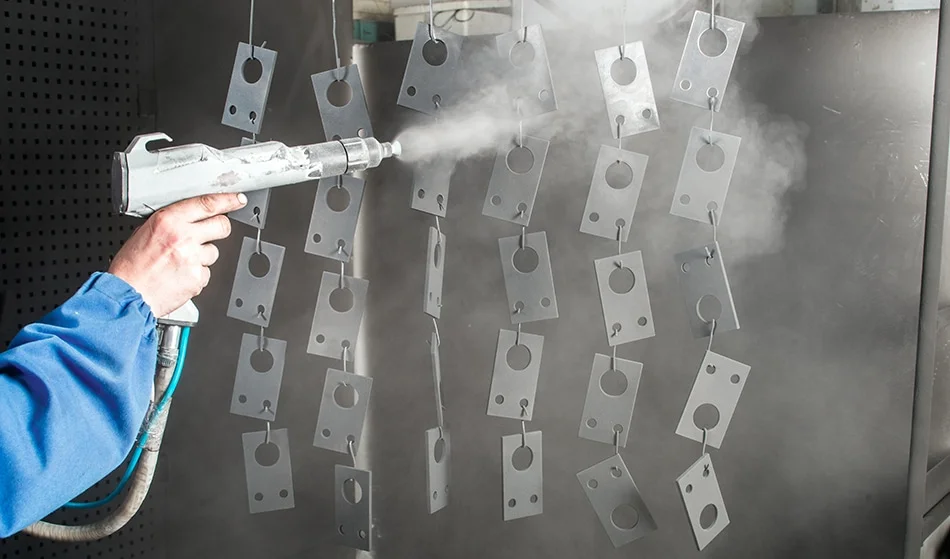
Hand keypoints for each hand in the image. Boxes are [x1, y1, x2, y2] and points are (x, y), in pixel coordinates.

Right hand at [109, 193, 246, 316]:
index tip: (237, 200)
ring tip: (181, 263)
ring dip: (202, 256)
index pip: (207, 204)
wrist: (127, 295)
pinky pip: (206, 272)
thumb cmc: (130, 267)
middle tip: (210, 234)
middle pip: (222, 226)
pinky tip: (180, 276)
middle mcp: (183, 237)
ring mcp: (193, 259)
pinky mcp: (198, 278)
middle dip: (219, 228)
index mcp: (168, 221)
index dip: (227, 200)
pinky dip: (196, 274)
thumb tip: (186, 219)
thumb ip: (168, 224)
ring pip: (214, 252)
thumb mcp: (142, 233)